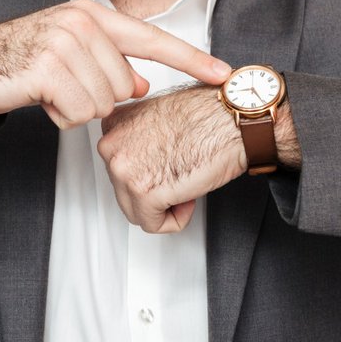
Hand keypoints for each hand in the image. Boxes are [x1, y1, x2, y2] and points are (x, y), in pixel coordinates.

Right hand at [0, 0, 232, 128]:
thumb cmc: (18, 61)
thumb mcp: (69, 56)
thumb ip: (110, 64)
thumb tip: (142, 84)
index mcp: (92, 14)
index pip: (152, 38)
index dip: (193, 60)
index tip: (225, 74)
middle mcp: (81, 22)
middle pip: (124, 86)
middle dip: (96, 98)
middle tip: (61, 86)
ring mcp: (63, 42)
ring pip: (104, 103)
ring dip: (76, 109)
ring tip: (48, 91)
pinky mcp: (47, 68)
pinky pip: (79, 112)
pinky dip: (60, 117)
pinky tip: (39, 98)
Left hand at [96, 86, 246, 233]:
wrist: (230, 121)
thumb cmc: (206, 116)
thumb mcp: (155, 116)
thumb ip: (136, 138)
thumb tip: (139, 161)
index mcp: (113, 125)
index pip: (117, 168)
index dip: (148, 172)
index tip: (166, 165)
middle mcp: (111, 146)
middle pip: (124, 192)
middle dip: (154, 192)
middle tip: (179, 175)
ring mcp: (123, 170)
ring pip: (136, 211)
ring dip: (163, 206)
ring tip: (185, 184)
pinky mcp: (143, 193)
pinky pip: (153, 225)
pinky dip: (174, 220)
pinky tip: (188, 197)